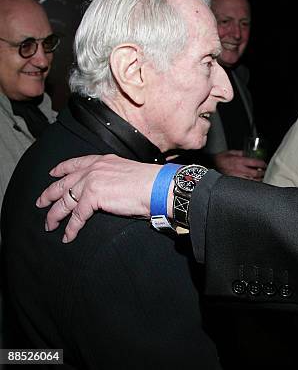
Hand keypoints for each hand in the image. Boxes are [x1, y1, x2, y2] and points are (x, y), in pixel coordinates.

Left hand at [36, 154, 160, 242]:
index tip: (53, 174)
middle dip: (49, 194)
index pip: (76, 163)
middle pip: (64, 183)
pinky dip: (71, 228)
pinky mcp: (93, 197)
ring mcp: (91, 181)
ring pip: (65, 201)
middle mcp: (94, 169)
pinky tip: (68, 236)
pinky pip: (76, 216)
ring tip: (49, 225)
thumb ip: (112, 178)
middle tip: (40, 203)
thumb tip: (107, 192)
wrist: (157, 187)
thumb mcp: (126, 173)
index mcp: (103, 161)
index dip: (61, 169)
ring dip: (55, 215)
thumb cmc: (150, 183)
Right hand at [213, 150, 265, 180]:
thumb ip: (240, 153)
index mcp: (240, 161)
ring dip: (258, 180)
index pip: (256, 163)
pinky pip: (246, 185)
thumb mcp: (229, 152)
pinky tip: (253, 183)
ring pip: (252, 181)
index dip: (263, 164)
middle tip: (265, 172)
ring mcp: (238, 178)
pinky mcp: (235, 183)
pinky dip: (251, 184)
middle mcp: (240, 170)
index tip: (265, 165)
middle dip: (263, 173)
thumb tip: (247, 153)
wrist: (209, 168)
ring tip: (261, 178)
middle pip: (256, 173)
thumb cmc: (218, 160)